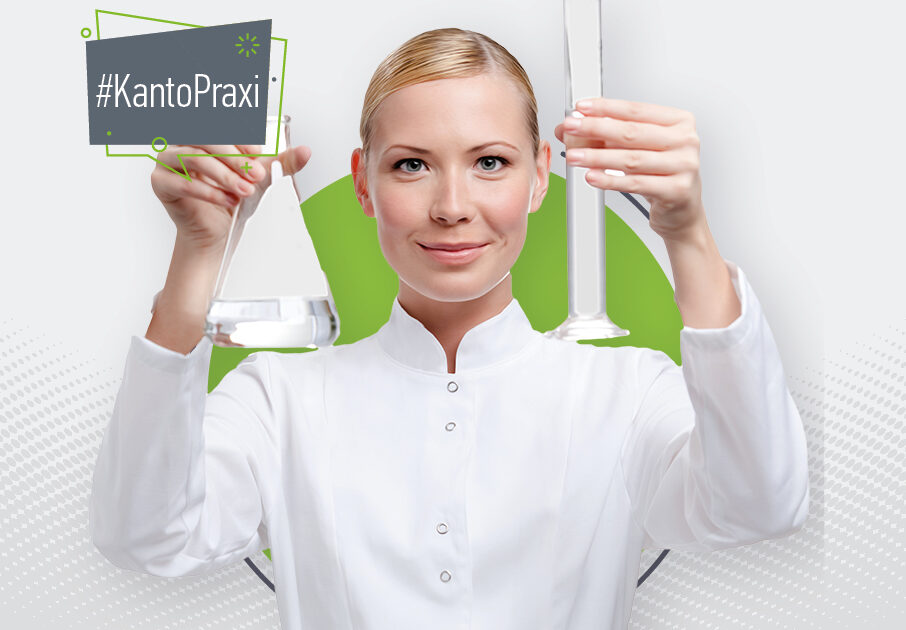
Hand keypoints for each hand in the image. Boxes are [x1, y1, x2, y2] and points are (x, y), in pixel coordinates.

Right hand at [150, 143, 312, 253]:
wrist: (220, 231)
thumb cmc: (234, 198)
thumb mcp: (262, 178)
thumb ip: (282, 163)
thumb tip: (306, 151)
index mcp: (204, 133)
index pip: (218, 122)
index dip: (239, 135)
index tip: (258, 155)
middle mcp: (182, 141)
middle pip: (204, 136)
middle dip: (233, 156)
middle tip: (255, 175)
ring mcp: (167, 160)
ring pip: (193, 157)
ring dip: (224, 175)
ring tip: (244, 191)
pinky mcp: (160, 183)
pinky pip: (182, 182)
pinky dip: (209, 192)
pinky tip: (227, 201)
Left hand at [554, 98, 705, 242]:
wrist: (682, 208)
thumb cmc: (662, 174)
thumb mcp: (638, 149)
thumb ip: (608, 135)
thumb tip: (569, 129)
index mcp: (679, 122)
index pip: (636, 110)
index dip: (605, 108)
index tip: (582, 107)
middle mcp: (685, 140)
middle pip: (631, 132)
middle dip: (595, 129)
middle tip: (571, 128)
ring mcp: (684, 165)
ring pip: (631, 159)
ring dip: (597, 157)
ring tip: (574, 156)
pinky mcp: (676, 189)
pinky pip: (635, 184)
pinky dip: (610, 180)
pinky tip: (592, 176)